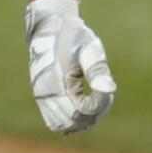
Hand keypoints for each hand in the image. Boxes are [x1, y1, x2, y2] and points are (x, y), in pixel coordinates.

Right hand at [25, 0, 116, 133]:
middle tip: (104, 96)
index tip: (106, 90)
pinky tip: (83, 106)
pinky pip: (54, 121)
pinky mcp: (41, 97)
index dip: (99, 105)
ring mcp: (42, 97)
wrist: (50, 27)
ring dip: (81, 121)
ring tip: (94, 101)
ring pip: (62, 126)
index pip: (82, 111)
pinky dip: (70, 120)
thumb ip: (97, 70)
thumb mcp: (88, 48)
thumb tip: (110, 90)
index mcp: (58, 81)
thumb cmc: (72, 36)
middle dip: (93, 114)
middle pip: (73, 122)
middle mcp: (46, 93)